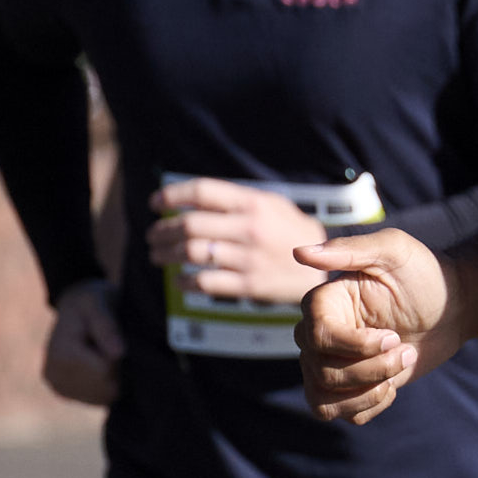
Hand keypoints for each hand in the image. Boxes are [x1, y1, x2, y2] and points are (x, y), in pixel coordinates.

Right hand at [40, 279, 125, 410]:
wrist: (75, 307)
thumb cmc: (91, 300)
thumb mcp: (98, 302)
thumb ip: (107, 326)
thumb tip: (118, 354)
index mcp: (61, 354)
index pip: (106, 371)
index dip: (117, 353)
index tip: (110, 334)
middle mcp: (53, 376)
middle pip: (105, 387)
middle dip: (115, 366)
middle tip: (108, 342)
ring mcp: (58, 388)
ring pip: (105, 396)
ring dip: (113, 375)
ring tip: (102, 351)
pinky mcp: (65, 394)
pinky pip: (100, 399)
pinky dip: (106, 383)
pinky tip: (98, 363)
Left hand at [146, 174, 346, 310]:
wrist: (325, 269)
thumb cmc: (291, 232)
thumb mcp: (272, 205)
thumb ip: (236, 200)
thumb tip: (190, 198)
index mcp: (253, 203)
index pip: (201, 192)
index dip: (171, 196)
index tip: (155, 203)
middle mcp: (249, 228)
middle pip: (189, 224)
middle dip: (162, 230)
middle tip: (152, 235)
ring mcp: (248, 257)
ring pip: (192, 253)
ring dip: (166, 254)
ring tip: (157, 255)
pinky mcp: (249, 284)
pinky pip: (205, 282)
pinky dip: (185, 281)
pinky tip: (178, 279)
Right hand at [299, 237, 452, 424]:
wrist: (452, 308)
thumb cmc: (425, 275)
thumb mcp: (394, 251)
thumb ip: (348, 250)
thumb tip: (299, 252)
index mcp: (324, 303)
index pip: (318, 337)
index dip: (356, 346)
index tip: (392, 337)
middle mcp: (317, 334)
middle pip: (321, 371)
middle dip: (372, 369)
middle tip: (405, 350)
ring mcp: (329, 363)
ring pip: (324, 398)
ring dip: (370, 391)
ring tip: (399, 367)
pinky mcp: (347, 388)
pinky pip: (339, 413)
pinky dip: (369, 406)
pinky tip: (391, 385)